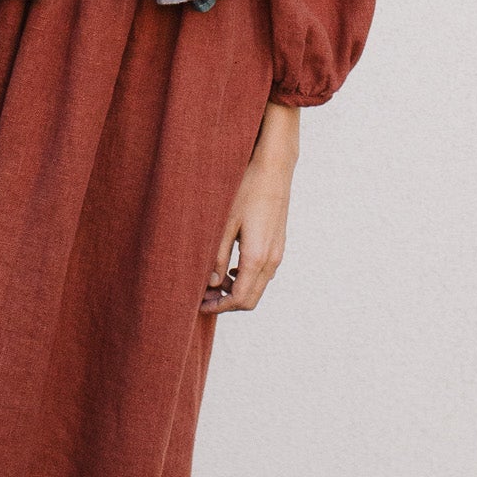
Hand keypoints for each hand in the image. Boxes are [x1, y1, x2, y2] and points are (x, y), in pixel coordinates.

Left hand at [201, 102, 298, 315]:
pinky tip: (227, 268)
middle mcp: (271, 259)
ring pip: (257, 286)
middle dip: (226, 303)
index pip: (240, 299)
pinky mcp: (277, 244)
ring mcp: (277, 252)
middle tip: (202, 296)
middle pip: (250, 298)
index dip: (219, 307)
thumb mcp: (223, 223)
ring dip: (235, 290)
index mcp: (256, 257)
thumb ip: (216, 257)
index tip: (198, 305)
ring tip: (210, 282)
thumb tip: (210, 284)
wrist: (273, 168)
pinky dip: (244, 278)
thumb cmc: (245, 190)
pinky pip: (262, 273)